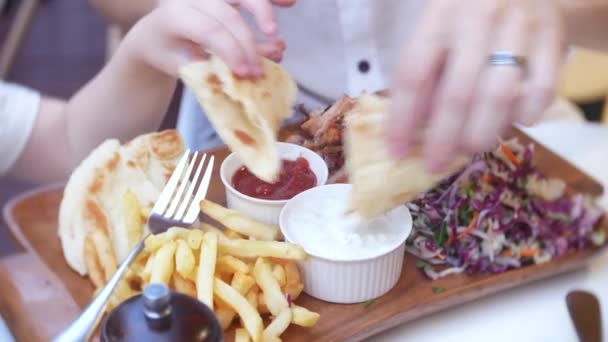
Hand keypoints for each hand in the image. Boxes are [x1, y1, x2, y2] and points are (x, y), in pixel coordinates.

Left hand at [123, 0, 294, 77]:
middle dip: (248, 45)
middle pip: (228, 15)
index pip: (209, 30)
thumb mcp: (180, 67)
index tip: (245, 73)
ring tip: (273, 33)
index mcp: (175, 15)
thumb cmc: (168, 54)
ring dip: (263, 9)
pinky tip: (290, 3)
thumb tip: (248, 74)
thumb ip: (211, 69)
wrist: (154, 33)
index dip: (231, 51)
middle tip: (259, 71)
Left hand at [387, 0, 564, 169]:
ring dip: (481, 132)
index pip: (414, 74)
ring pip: (499, 94)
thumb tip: (412, 132)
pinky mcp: (552, 36)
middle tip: (435, 164)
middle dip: (443, 138)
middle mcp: (478, 18)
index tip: (398, 151)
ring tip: (470, 148)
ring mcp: (519, 26)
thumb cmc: (468, 20)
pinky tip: (515, 123)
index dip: (403, 118)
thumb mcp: (438, 33)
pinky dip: (527, 114)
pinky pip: (543, 88)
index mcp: (439, 16)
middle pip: (457, 91)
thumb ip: (425, 75)